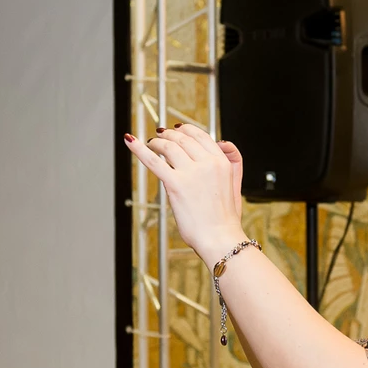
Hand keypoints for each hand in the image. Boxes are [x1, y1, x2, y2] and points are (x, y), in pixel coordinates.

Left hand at [125, 123, 245, 266]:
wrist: (219, 238)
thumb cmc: (225, 218)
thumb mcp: (236, 183)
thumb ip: (233, 161)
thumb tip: (222, 142)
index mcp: (222, 162)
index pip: (201, 135)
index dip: (185, 129)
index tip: (176, 129)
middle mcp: (207, 163)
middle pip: (183, 138)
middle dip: (168, 135)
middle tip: (159, 135)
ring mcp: (191, 173)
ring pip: (168, 146)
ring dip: (156, 142)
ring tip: (150, 143)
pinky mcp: (175, 184)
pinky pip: (153, 161)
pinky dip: (139, 149)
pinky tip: (130, 142)